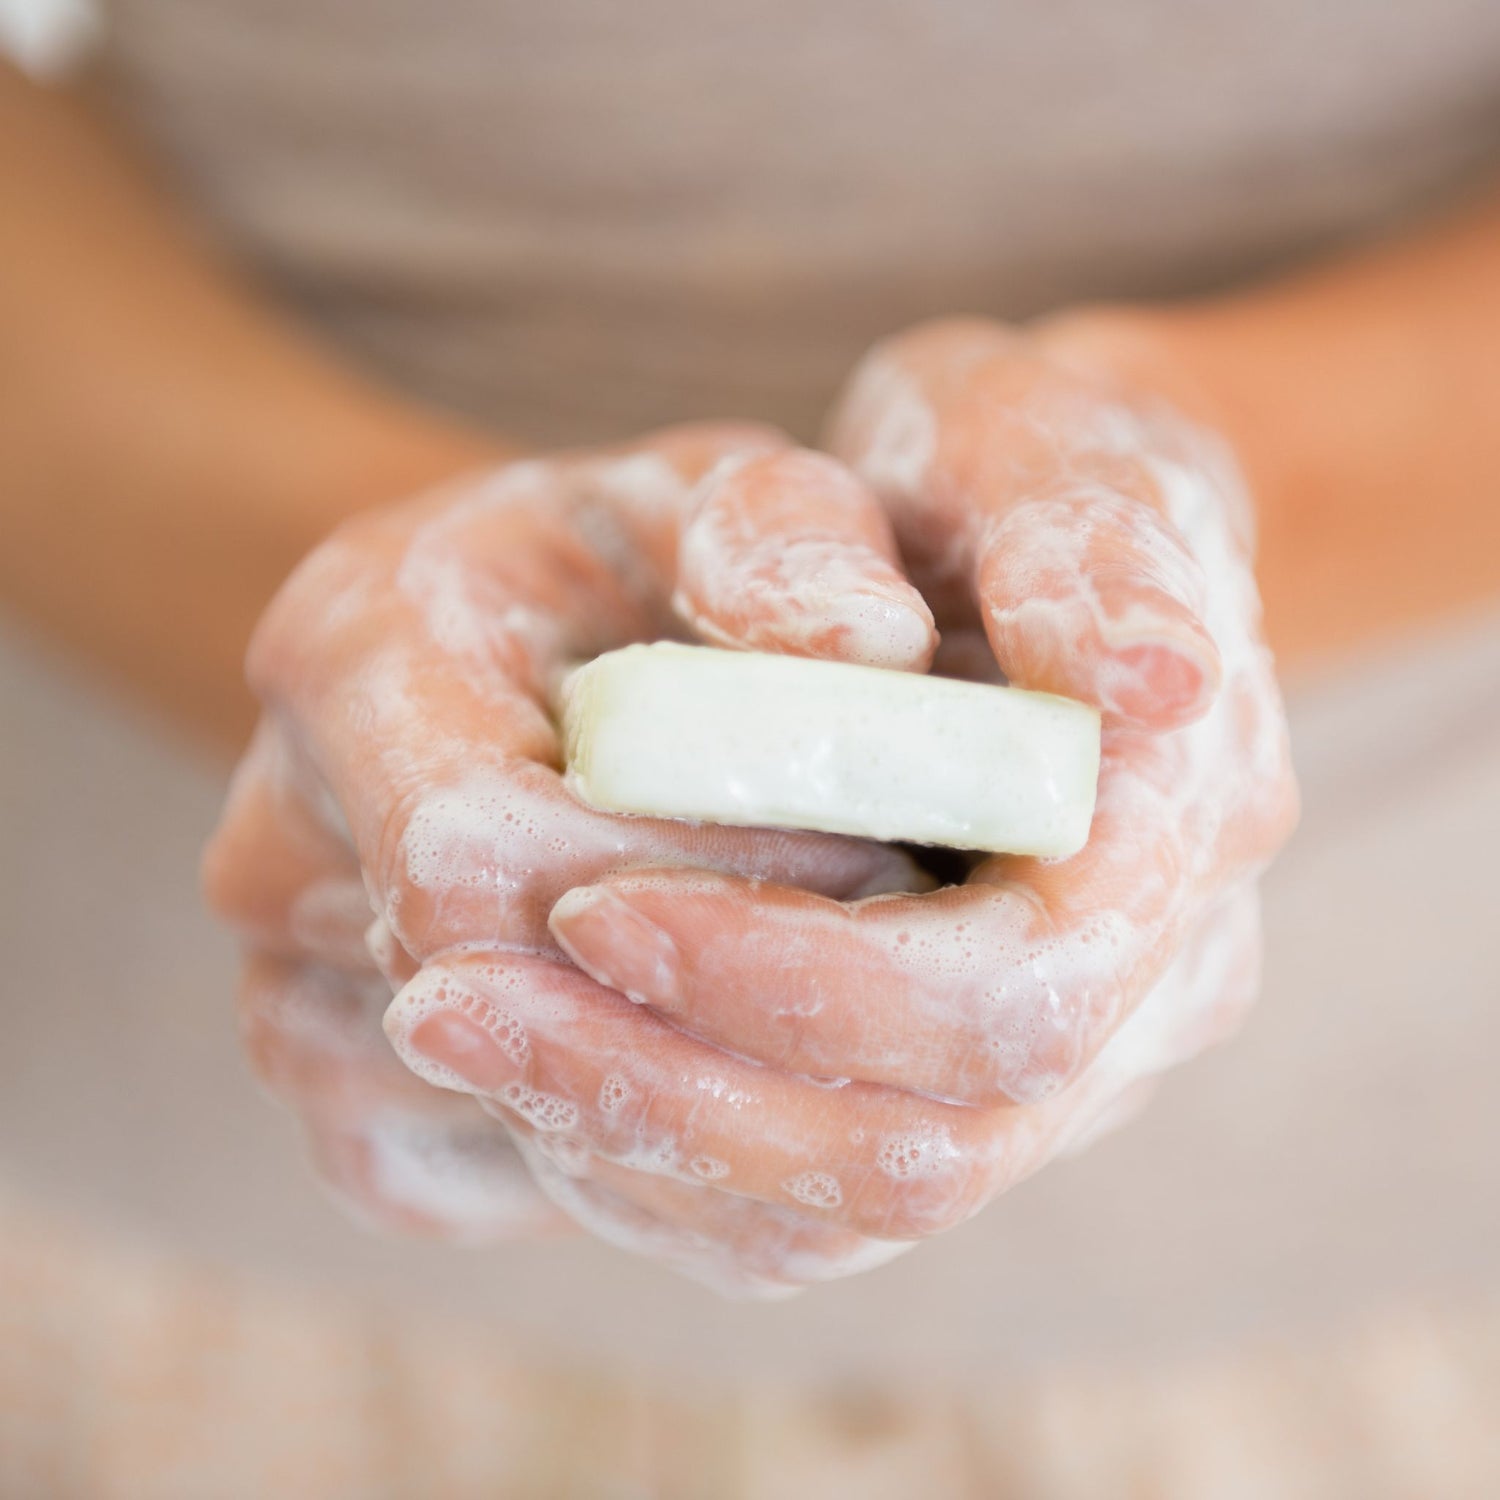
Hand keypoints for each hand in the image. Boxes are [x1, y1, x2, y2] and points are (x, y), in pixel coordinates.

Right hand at [205, 424, 933, 1287]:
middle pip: (502, 1012)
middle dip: (728, 991)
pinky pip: (514, 1184)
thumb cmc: (648, 568)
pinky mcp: (352, 1111)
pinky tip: (730, 1043)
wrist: (535, 667)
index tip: (875, 856)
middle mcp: (276, 845)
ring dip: (709, 1074)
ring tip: (809, 967)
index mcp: (345, 654)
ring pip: (520, 1123)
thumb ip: (790, 539)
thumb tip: (867, 648)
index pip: (479, 853)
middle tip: (882, 933)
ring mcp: (290, 996)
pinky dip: (651, 1149)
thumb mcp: (728, 497)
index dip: (705, 883)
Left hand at [535, 320, 1297, 1278]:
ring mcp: (1066, 1067)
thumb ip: (1086, 542)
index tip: (584, 901)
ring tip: (447, 1025)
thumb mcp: (1042, 440)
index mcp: (1188, 833)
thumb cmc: (1019, 465)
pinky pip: (814, 1208)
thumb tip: (1141, 681)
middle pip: (922, 1147)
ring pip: (850, 1202)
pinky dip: (660, 1155)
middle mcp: (1149, 990)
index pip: (1008, 997)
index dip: (791, 978)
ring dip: (635, 1136)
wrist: (1030, 542)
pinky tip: (534, 1065)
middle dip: (669, 1081)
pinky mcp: (968, 1093)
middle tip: (443, 1002)